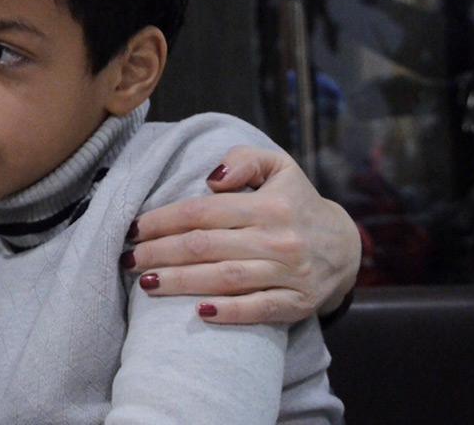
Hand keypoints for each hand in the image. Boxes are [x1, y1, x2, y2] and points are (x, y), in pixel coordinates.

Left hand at [124, 146, 359, 324]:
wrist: (345, 247)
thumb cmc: (296, 203)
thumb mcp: (279, 167)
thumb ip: (243, 160)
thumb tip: (211, 179)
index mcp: (269, 205)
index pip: (203, 211)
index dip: (163, 220)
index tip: (133, 229)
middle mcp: (279, 239)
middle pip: (205, 246)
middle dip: (159, 253)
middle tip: (128, 259)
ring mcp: (289, 274)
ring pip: (224, 278)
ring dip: (180, 282)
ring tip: (146, 284)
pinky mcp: (297, 303)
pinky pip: (258, 309)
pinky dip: (229, 312)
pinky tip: (199, 312)